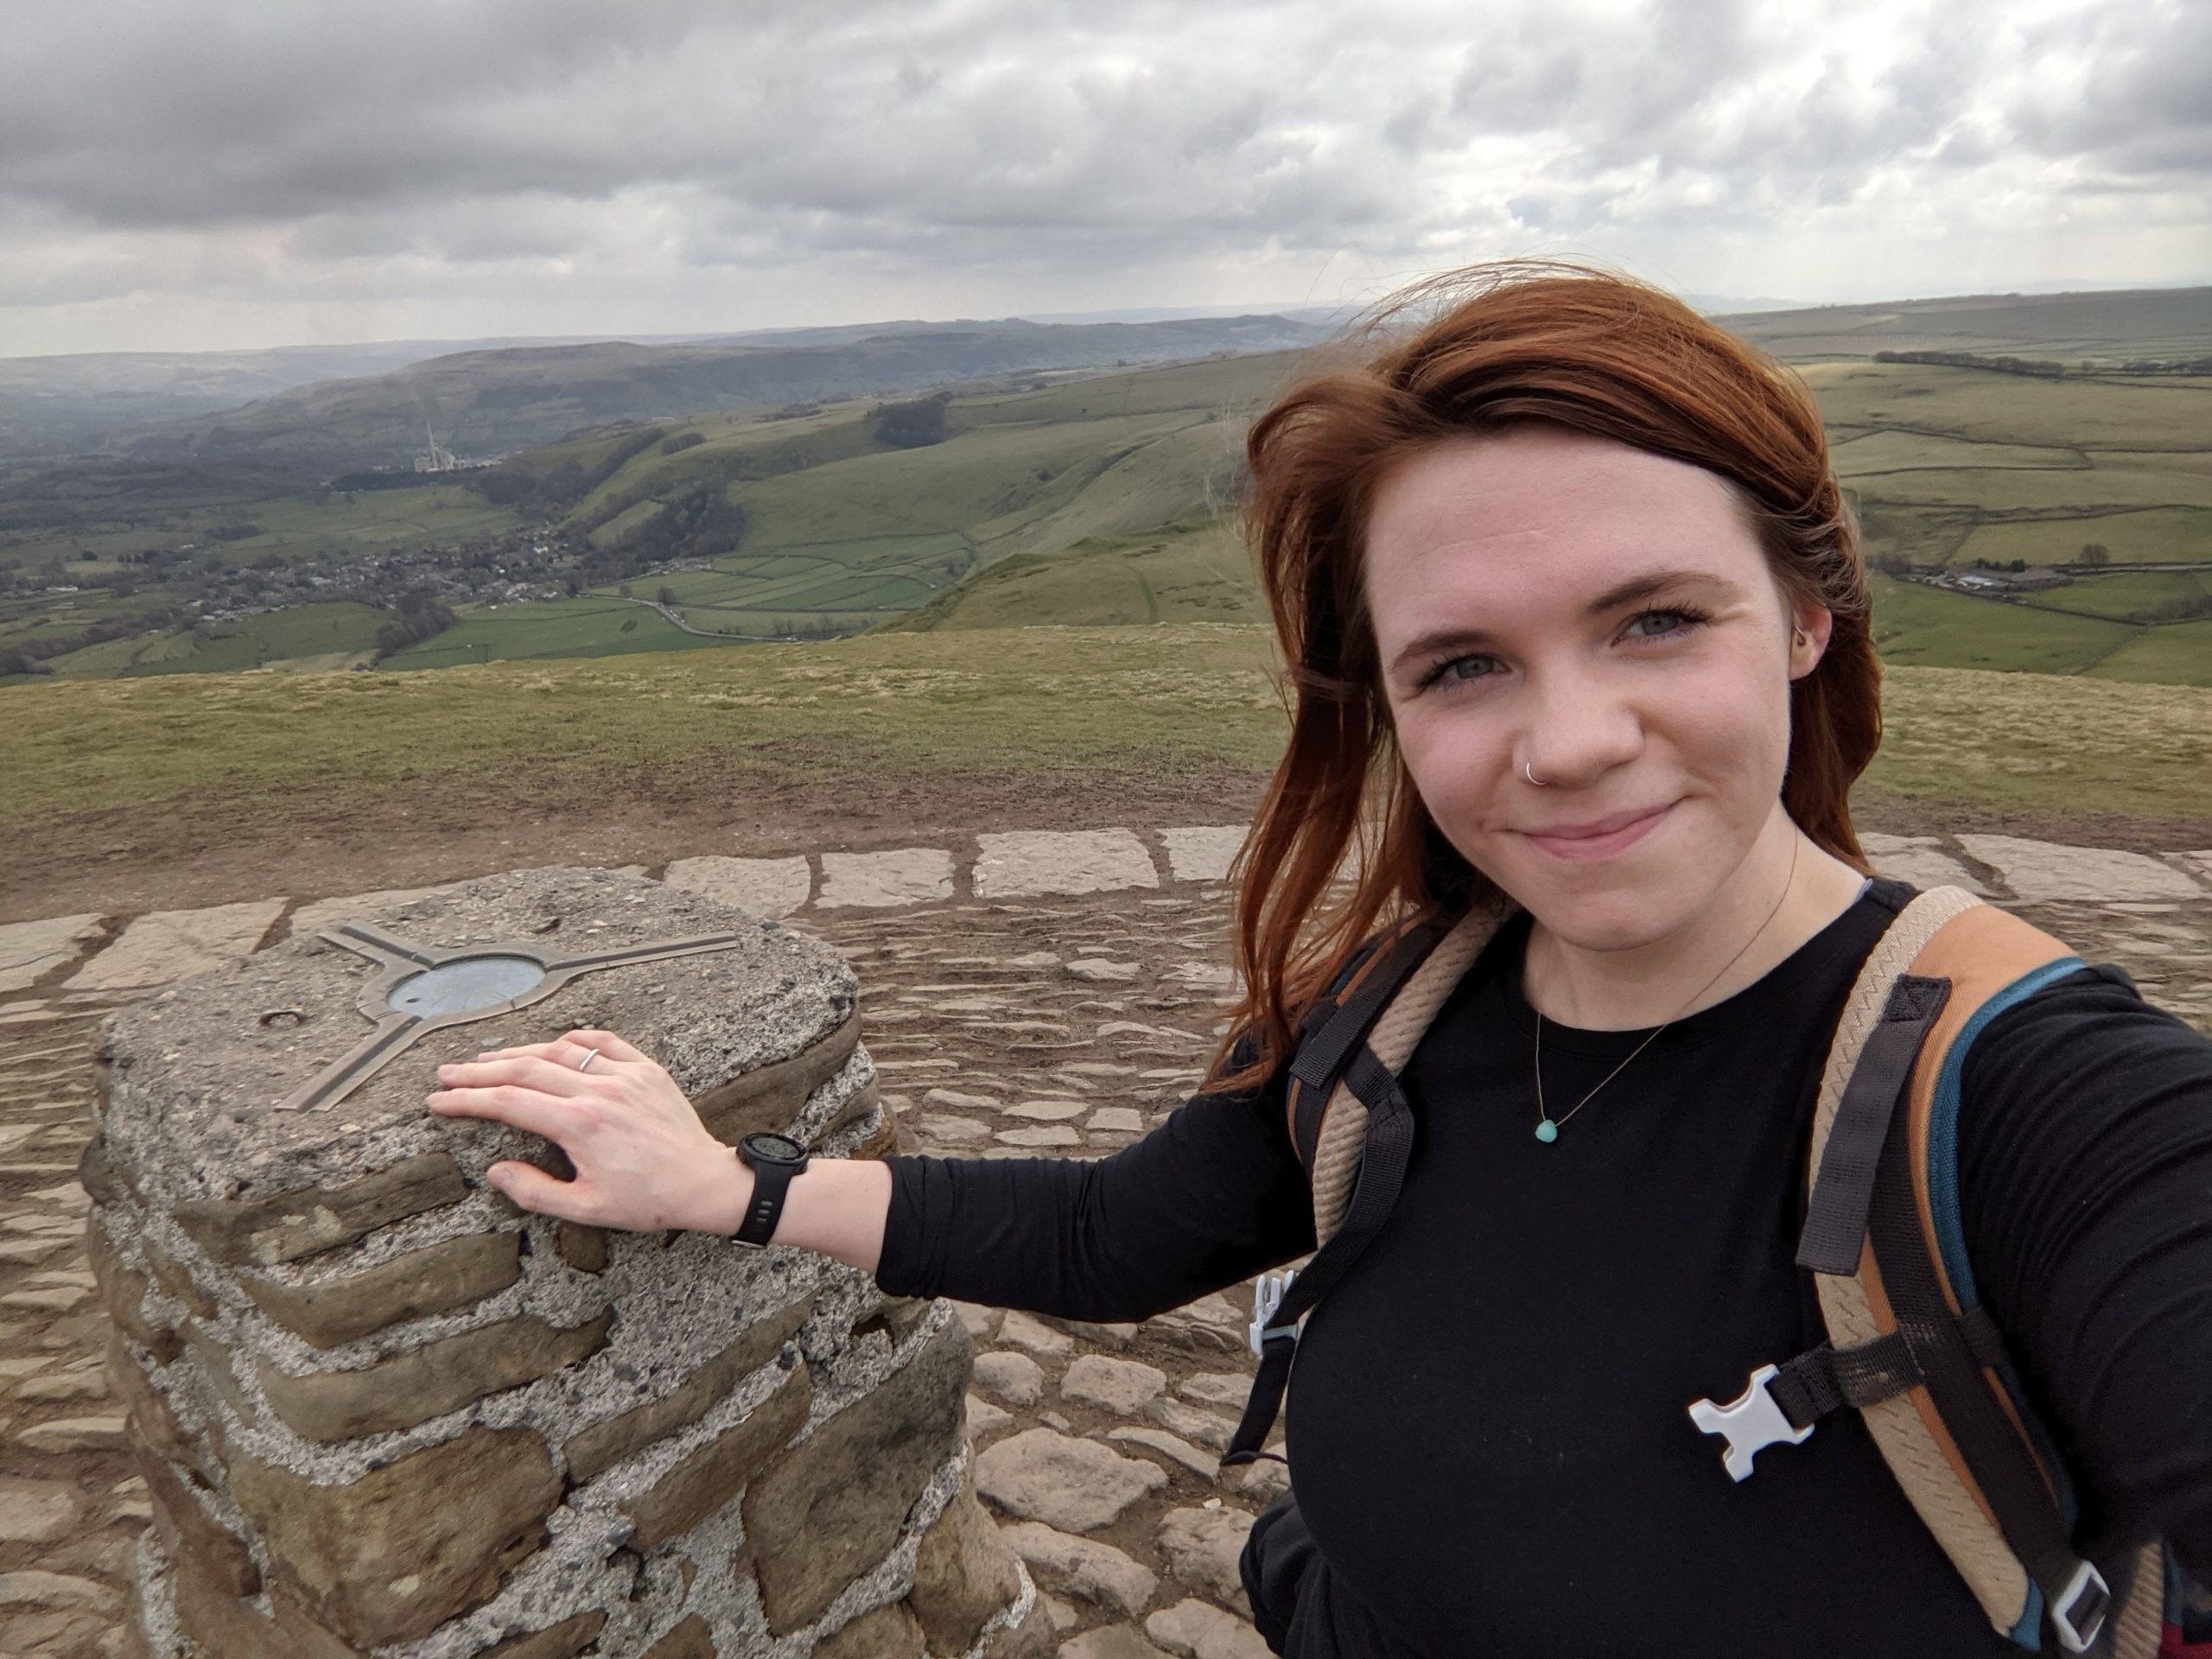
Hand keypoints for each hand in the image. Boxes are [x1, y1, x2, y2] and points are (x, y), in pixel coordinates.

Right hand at [424, 1027, 747, 1233]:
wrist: (706, 1183)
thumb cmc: (649, 1201)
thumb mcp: (586, 1209)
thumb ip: (534, 1191)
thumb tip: (496, 1170)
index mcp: (580, 1124)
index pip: (509, 1103)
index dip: (468, 1100)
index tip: (439, 1100)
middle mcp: (600, 1091)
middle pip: (525, 1070)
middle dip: (480, 1072)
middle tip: (448, 1073)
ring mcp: (625, 1075)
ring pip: (560, 1052)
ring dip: (519, 1052)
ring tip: (488, 1060)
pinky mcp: (648, 1070)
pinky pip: (605, 1043)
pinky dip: (575, 1040)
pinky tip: (554, 1044)